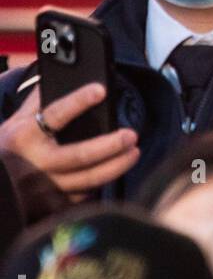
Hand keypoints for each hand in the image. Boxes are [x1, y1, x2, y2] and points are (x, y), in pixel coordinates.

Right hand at [0, 83, 138, 193]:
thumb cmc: (8, 147)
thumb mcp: (16, 121)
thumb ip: (38, 101)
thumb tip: (60, 75)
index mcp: (25, 135)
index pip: (55, 115)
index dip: (78, 102)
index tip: (100, 90)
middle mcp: (36, 162)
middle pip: (79, 155)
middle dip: (110, 146)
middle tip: (131, 135)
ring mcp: (45, 185)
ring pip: (87, 180)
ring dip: (115, 166)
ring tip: (133, 152)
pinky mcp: (53, 203)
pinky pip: (83, 195)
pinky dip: (101, 183)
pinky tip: (115, 171)